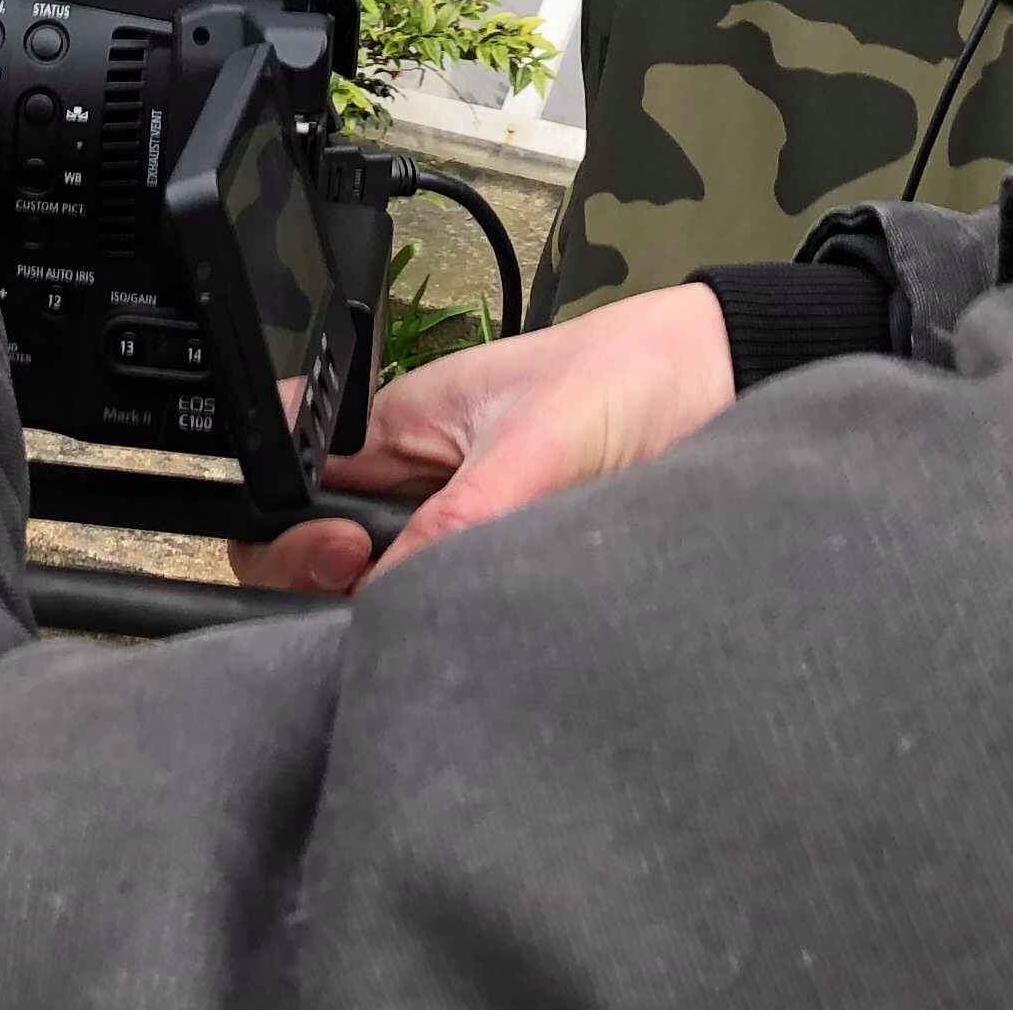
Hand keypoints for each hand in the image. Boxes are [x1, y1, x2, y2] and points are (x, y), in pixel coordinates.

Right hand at [234, 283, 733, 595]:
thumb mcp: (536, 441)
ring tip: (445, 613)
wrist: (727, 388)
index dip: (285, 535)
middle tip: (385, 594)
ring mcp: (458, 530)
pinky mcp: (508, 568)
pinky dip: (458, 627)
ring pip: (388, 596)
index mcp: (395, 427)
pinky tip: (479, 637)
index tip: (339, 559)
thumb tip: (390, 594)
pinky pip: (455, 610)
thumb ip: (462, 516)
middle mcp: (414, 483)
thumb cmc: (628, 374)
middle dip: (332, 589)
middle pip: (325, 560)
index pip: (292, 488)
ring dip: (401, 612)